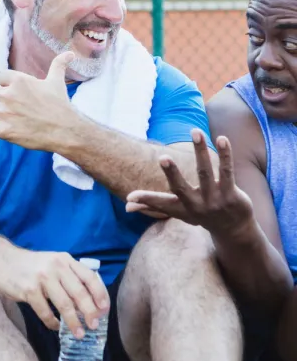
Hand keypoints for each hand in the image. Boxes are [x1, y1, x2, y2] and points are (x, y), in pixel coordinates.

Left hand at [0, 52, 76, 148]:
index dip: (3, 82)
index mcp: (19, 81)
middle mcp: (9, 96)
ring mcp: (5, 114)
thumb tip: (70, 53)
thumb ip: (59, 65)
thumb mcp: (57, 81)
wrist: (65, 130)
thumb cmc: (60, 105)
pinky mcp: (4, 132)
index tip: (8, 88)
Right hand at [0, 249, 109, 336]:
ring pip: (64, 304)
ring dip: (73, 322)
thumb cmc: (30, 266)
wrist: (1, 260)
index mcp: (65, 260)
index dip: (100, 295)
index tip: (104, 310)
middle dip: (89, 312)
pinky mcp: (29, 290)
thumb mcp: (52, 263)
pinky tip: (56, 327)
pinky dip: (52, 322)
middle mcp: (56, 267)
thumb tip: (88, 301)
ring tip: (78, 333)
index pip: (89, 277)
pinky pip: (45, 311)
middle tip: (94, 326)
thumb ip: (69, 275)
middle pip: (79, 293)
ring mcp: (42, 278)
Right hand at [126, 129, 254, 236]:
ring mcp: (214, 200)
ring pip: (204, 173)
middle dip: (172, 173)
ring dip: (200, 151)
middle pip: (181, 187)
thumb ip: (152, 205)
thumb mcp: (176, 211)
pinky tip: (222, 139)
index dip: (145, 200)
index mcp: (180, 208)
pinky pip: (226, 171)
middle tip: (163, 158)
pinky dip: (224, 155)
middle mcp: (195, 205)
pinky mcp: (231, 194)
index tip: (129, 197)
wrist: (232, 229)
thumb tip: (127, 205)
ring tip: (195, 132)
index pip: (159, 203)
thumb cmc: (200, 215)